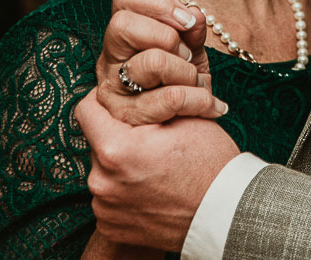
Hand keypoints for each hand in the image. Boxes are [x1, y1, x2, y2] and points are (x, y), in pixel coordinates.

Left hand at [77, 88, 240, 250]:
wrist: (224, 214)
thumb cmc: (210, 164)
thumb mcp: (185, 118)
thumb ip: (149, 101)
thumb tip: (134, 84)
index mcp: (116, 149)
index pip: (86, 111)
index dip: (102, 99)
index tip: (119, 102)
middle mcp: (101, 181)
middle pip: (98, 143)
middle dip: (119, 136)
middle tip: (149, 138)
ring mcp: (104, 207)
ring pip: (104, 171)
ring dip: (121, 165)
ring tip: (154, 167)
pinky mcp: (110, 226)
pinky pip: (109, 198)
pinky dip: (125, 192)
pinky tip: (152, 189)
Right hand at [95, 0, 223, 124]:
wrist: (189, 133)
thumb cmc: (184, 84)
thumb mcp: (192, 51)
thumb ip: (192, 30)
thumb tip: (194, 15)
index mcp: (123, 35)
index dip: (158, 2)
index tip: (187, 20)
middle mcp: (109, 60)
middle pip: (124, 25)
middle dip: (167, 36)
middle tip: (187, 55)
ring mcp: (112, 90)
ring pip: (152, 61)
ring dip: (186, 72)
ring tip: (196, 83)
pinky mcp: (125, 119)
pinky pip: (170, 98)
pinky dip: (199, 100)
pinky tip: (210, 106)